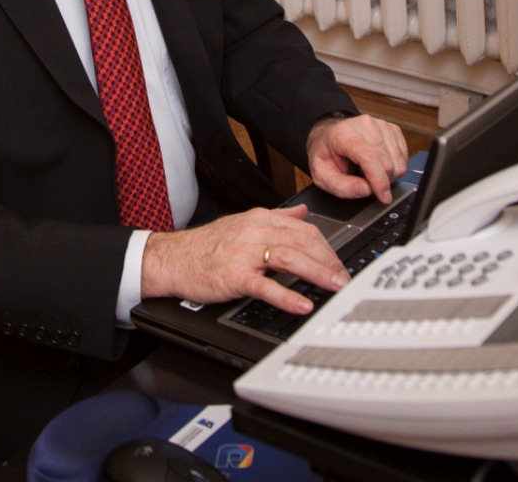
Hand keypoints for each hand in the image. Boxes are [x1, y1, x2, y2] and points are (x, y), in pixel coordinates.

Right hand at [140, 206, 348, 314]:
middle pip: (302, 241)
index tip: (340, 263)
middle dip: (329, 260)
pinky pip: (265, 286)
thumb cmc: (206, 245)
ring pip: (289, 258)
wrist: (172, 258)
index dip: (327, 247)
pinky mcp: (233, 276)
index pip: (304, 229)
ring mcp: (244, 254)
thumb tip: (302, 212)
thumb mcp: (243, 223)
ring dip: (317, 273)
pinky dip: (286, 296)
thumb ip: (277, 217)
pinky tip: (302, 304)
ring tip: (336, 286)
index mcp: (259, 219)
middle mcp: (254, 232)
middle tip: (345, 277)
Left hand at [306, 114, 408, 203]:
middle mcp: (365, 125)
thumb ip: (341, 187)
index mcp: (344, 134)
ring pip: (398, 161)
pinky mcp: (392, 129)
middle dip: (381, 181)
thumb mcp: (321, 175)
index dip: (379, 180)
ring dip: (388, 174)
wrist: (328, 135)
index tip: (383, 197)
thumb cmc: (325, 153)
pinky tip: (379, 164)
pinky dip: (394, 166)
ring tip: (370, 171)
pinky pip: (404, 155)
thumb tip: (366, 190)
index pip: (369, 157)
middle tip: (366, 181)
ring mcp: (381, 125)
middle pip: (387, 162)